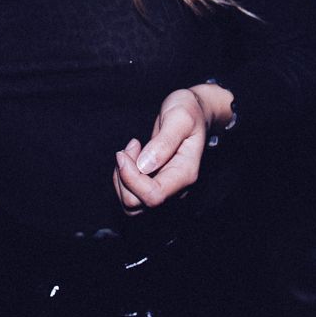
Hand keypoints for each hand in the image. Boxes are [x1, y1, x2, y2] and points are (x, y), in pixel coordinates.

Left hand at [113, 86, 221, 213]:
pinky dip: (123, 178)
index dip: (131, 179)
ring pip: (131, 205)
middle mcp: (176, 189)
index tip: (123, 153)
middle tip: (129, 147)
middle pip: (137, 205)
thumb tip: (144, 166)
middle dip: (123, 177)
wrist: (194, 112)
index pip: (153, 196)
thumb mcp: (180, 118)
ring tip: (129, 151)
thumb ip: (164, 141)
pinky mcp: (155, 186)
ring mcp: (165, 189)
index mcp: (185, 174)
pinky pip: (131, 195)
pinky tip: (130, 157)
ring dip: (121, 179)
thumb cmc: (189, 112)